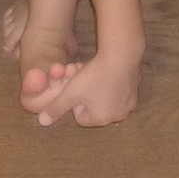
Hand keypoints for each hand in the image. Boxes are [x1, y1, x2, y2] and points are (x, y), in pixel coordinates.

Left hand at [23, 47, 139, 127]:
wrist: (122, 56)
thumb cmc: (94, 77)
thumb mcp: (70, 93)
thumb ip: (56, 108)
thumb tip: (42, 122)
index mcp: (101, 119)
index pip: (81, 116)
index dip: (75, 102)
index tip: (75, 88)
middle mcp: (118, 115)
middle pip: (95, 108)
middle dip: (88, 96)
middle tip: (84, 80)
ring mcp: (129, 102)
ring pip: (108, 99)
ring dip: (100, 89)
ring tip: (97, 74)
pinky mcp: (136, 89)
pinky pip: (120, 90)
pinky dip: (114, 83)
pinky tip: (110, 70)